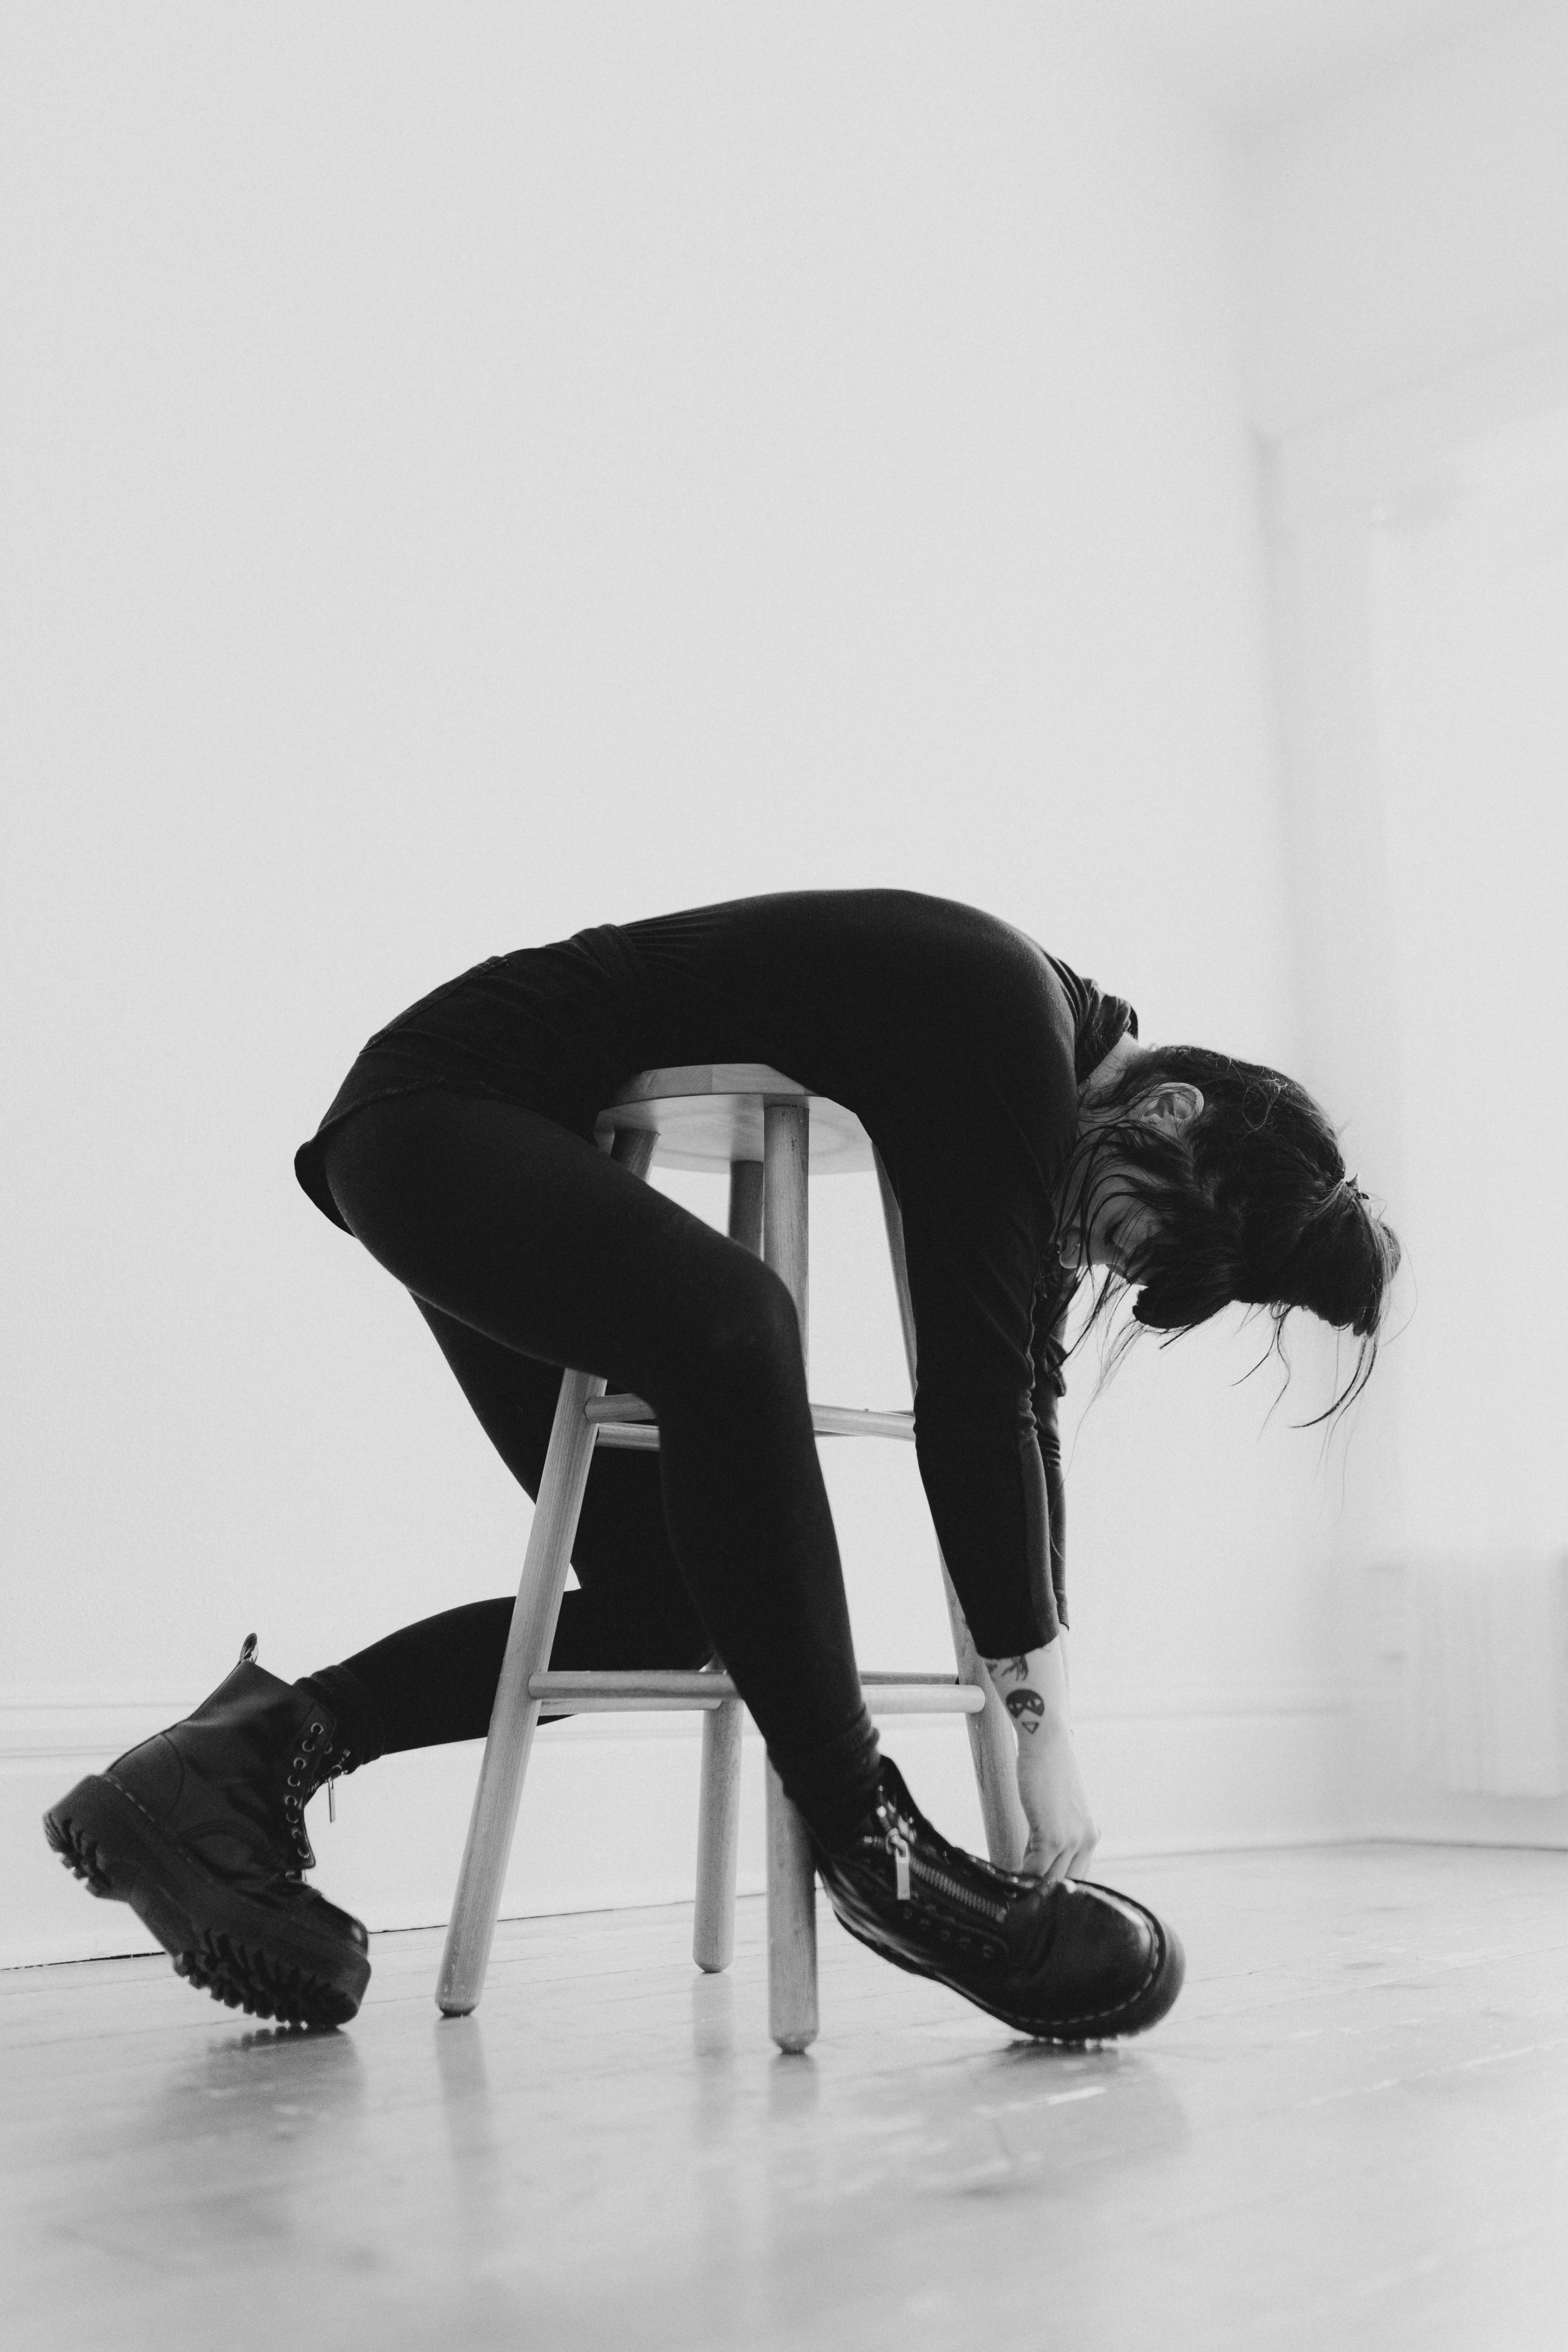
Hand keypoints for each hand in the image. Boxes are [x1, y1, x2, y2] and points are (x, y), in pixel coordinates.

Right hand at [1013, 1717, 1098, 1884]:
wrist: (1047, 1742)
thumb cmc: (1049, 1766)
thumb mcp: (1060, 1806)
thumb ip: (1055, 1830)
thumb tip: (1036, 1852)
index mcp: (1090, 1834)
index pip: (1075, 1873)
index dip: (1055, 1884)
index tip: (1037, 1889)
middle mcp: (1086, 1840)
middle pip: (1065, 1882)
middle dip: (1043, 1889)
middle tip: (1021, 1892)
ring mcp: (1072, 1840)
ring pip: (1049, 1879)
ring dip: (1029, 1885)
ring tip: (1011, 1886)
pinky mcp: (1053, 1836)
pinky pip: (1035, 1869)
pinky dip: (1020, 1875)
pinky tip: (1007, 1874)